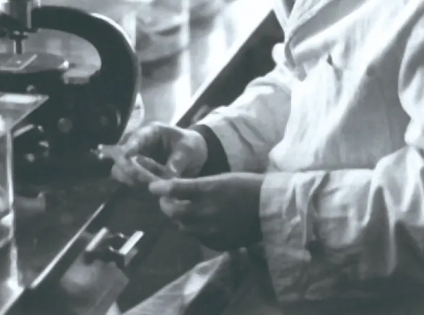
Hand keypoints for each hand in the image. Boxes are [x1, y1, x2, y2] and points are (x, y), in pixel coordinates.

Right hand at [110, 123, 207, 186]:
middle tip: (142, 180)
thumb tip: (168, 178)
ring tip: (146, 187)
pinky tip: (144, 192)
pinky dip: (135, 185)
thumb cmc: (191, 144)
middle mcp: (139, 144)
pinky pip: (130, 180)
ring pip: (122, 170)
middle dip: (129, 169)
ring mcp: (137, 159)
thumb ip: (177, 161)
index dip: (130, 147)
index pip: (137, 138)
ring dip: (130, 179)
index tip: (126, 157)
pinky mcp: (139, 173)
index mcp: (151, 132)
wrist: (194, 153)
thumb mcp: (188, 149)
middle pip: (123, 156)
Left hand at [147, 173, 263, 250]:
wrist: (271, 208)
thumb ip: (200, 187)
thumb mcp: (222, 179)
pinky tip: (200, 223)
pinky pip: (197, 238)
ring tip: (183, 212)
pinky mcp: (217, 243)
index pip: (174, 189)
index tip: (153, 187)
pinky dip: (194, 230)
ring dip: (179, 218)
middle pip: (173, 211)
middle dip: (166, 205)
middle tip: (166, 201)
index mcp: (208, 190)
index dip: (160, 188)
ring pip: (182, 226)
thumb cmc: (248, 186)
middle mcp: (205, 211)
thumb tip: (180, 190)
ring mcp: (210, 230)